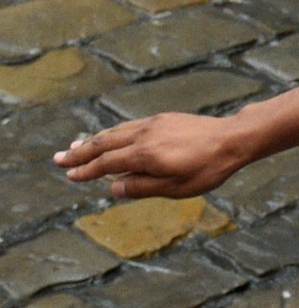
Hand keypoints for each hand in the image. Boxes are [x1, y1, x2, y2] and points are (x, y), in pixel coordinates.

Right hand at [53, 113, 250, 199]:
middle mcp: (144, 136)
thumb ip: (143, 187)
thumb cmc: (208, 168)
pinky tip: (109, 136)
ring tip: (75, 147)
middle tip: (57, 159)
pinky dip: (113, 132)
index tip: (69, 176)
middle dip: (80, 153)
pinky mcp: (163, 119)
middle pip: (104, 144)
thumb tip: (113, 189)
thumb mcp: (177, 188)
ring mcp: (153, 124)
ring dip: (93, 140)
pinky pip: (130, 125)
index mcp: (145, 155)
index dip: (86, 171)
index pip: (107, 164)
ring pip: (115, 132)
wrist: (233, 139)